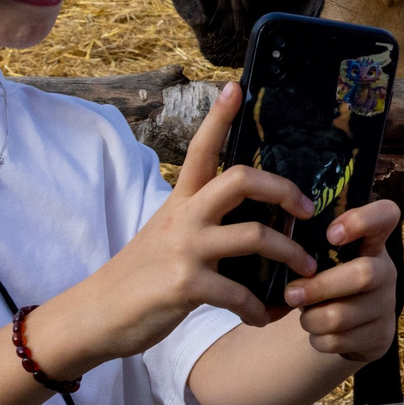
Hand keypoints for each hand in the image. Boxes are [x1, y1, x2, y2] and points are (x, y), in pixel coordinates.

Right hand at [26, 82, 320, 378]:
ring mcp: (184, 249)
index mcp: (179, 201)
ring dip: (290, 255)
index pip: (200, 150)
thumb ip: (198, 220)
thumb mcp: (165, 235)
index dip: (218, 118)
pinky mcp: (185, 285)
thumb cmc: (138, 277)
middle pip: (240, 180)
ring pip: (254, 236)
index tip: (237, 87)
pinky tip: (264, 317)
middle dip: (283, 190)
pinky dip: (259, 307)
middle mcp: (183, 217)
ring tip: (306, 271)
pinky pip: (239, 292)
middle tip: (308, 210)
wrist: (95, 315)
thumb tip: (241, 216)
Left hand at [279, 196, 402, 362]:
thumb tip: (279, 254)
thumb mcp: (329, 260)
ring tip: (304, 316)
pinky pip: (338, 341)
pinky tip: (318, 333)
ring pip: (342, 316)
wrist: (355, 326)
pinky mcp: (381, 336)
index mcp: (373, 243)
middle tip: (291, 294)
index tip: (331, 234)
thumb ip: (312, 250)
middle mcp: (386, 271)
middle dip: (320, 287)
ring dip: (311, 319)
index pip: (386, 215)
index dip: (362, 220)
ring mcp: (386, 305)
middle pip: (363, 274)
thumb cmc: (331, 280)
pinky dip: (318, 339)